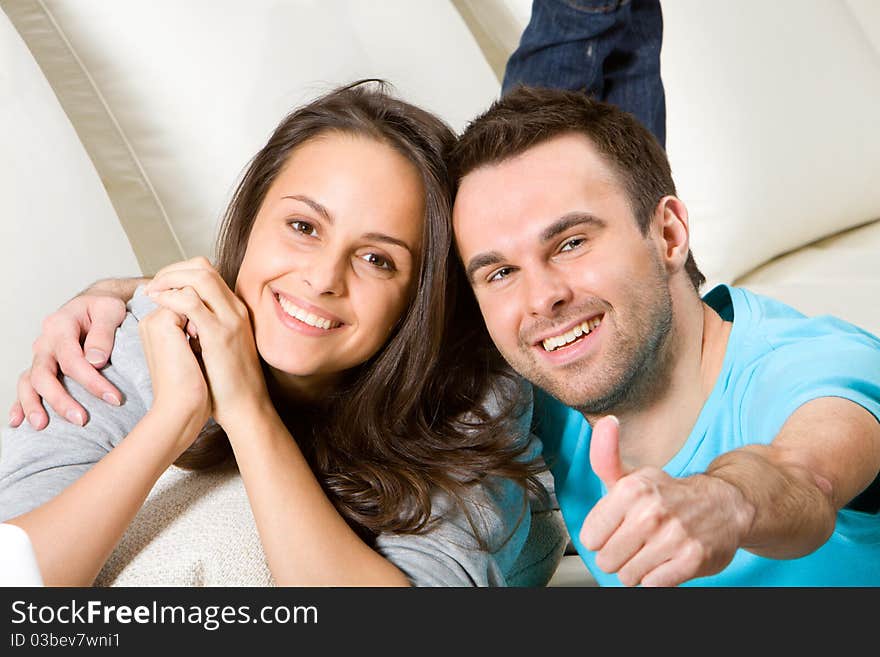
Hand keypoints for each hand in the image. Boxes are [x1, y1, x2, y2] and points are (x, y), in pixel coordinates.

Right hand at [8, 292, 126, 429]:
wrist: (95, 305)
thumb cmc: (104, 308)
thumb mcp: (111, 310)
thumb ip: (104, 333)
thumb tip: (96, 361)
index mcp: (60, 325)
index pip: (72, 359)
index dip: (92, 381)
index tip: (114, 398)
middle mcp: (45, 342)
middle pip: (44, 374)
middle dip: (61, 399)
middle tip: (81, 420)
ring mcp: (41, 355)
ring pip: (29, 382)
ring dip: (33, 405)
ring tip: (41, 426)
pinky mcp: (41, 366)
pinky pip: (25, 385)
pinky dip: (20, 403)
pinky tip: (18, 422)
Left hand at [145, 257, 267, 428]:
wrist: (245, 407)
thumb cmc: (229, 383)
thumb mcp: (223, 346)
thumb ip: (208, 326)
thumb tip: (183, 319)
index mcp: (236, 310)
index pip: (208, 272)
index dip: (180, 273)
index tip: (161, 287)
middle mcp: (236, 309)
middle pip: (204, 268)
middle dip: (172, 270)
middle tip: (153, 286)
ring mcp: (230, 319)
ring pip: (200, 277)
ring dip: (170, 279)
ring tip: (153, 292)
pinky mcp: (219, 334)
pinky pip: (191, 302)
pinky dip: (170, 297)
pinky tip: (158, 304)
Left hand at [579, 416, 751, 586]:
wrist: (724, 505)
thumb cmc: (668, 494)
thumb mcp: (633, 475)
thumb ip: (606, 457)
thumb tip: (606, 423)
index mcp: (631, 489)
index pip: (590, 537)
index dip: (601, 537)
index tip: (616, 528)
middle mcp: (651, 511)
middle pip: (606, 560)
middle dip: (618, 556)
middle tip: (637, 541)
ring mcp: (673, 536)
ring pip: (628, 576)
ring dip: (637, 569)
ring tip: (652, 551)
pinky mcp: (692, 559)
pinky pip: (653, 585)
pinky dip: (656, 579)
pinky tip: (666, 562)